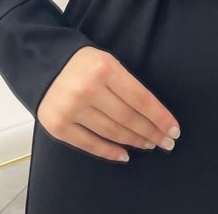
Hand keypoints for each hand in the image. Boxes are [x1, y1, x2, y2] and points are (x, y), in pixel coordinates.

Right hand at [37, 46, 180, 161]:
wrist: (44, 64)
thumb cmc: (83, 63)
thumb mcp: (108, 62)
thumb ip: (126, 85)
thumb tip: (152, 114)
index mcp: (105, 68)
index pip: (140, 98)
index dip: (159, 116)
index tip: (173, 129)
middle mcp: (88, 89)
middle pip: (128, 117)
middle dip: (151, 131)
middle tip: (166, 141)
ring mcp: (71, 109)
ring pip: (111, 132)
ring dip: (134, 141)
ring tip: (149, 144)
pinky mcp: (58, 126)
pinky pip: (89, 144)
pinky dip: (110, 152)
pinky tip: (125, 155)